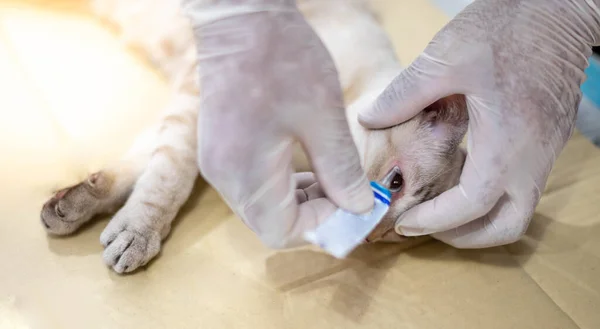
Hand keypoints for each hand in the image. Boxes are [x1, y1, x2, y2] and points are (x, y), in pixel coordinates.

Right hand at [181, 0, 372, 247]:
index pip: (283, 232)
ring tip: (333, 180)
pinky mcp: (220, 148)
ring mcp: (218, 162)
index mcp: (245, 173)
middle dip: (314, 217)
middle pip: (270, 223)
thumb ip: (341, 170)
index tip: (354, 207)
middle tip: (348, 195)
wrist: (240, 17)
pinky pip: (253, 186)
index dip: (323, 227)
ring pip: (262, 206)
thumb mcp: (323, 117)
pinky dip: (283, 186)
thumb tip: (359, 207)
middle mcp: (224, 177)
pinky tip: (306, 165)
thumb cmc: (281, 59)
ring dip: (300, 202)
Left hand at [358, 0, 599, 247]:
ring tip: (442, 210)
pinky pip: (524, 188)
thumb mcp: (446, 58)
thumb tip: (370, 119)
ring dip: (480, 221)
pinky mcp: (549, 140)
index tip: (404, 223)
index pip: (470, 206)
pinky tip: (464, 177)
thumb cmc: (508, 28)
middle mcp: (533, 157)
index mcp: (507, 142)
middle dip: (463, 237)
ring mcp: (546, 151)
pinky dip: (492, 198)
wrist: (560, 7)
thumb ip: (404, 95)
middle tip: (426, 227)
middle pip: (506, 226)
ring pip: (519, 211)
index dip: (434, 222)